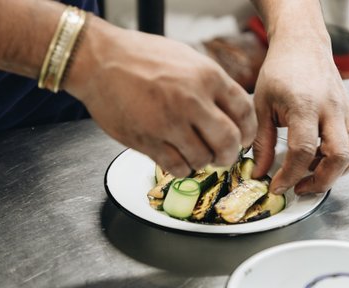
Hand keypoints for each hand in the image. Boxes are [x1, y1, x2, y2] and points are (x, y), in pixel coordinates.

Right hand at [65, 17, 256, 176]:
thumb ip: (212, 84)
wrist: (99, 60)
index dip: (248, 132)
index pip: (245, 112)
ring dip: (203, 161)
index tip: (243, 139)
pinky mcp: (148, 141)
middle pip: (229, 142)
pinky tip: (177, 157)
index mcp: (207, 76)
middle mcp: (191, 100)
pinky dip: (182, 168)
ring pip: (203, 159)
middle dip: (229, 155)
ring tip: (195, 153)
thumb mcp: (187, 59)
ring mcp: (169, 123)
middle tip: (223, 156)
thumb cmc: (142, 57)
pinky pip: (177, 167)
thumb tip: (232, 111)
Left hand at [252, 35, 348, 194]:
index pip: (302, 151)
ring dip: (338, 172)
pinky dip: (342, 159)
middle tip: (299, 188)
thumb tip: (260, 172)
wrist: (303, 44)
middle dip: (321, 182)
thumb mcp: (262, 104)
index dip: (289, 176)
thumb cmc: (280, 70)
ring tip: (312, 174)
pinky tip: (320, 157)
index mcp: (305, 105)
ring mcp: (346, 111)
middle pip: (340, 157)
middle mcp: (332, 110)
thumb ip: (263, 141)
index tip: (276, 187)